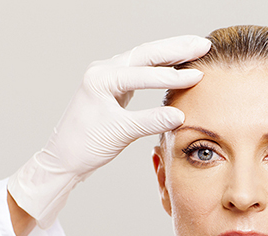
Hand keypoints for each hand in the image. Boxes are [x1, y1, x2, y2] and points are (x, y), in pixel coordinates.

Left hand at [8, 36, 210, 227]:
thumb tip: (180, 115)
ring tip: (196, 48)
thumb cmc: (85, 146)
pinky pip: (141, 70)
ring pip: (144, 58)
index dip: (172, 76)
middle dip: (176, 49)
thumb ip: (150, 121)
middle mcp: (103, 71)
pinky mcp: (114, 86)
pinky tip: (177, 64)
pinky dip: (161, 67)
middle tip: (204, 44)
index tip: (198, 77)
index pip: (143, 73)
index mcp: (101, 79)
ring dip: (170, 53)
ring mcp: (108, 76)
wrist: (64, 158)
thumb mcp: (120, 133)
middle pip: (146, 53)